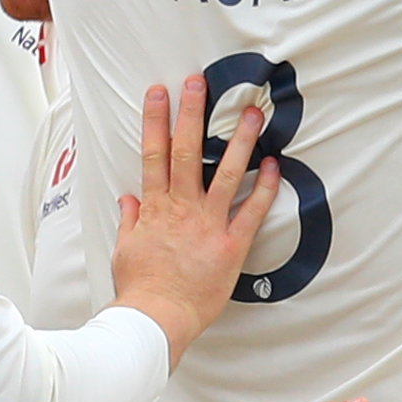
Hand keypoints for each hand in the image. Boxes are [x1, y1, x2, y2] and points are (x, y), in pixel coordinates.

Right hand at [105, 77, 284, 353]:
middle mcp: (181, 208)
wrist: (156, 318)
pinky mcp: (231, 244)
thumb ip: (130, 221)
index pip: (153, 154)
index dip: (156, 120)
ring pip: (226, 172)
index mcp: (154, 208)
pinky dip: (265, 187)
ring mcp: (208, 224)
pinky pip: (251, 210)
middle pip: (187, 151)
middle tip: (200, 82)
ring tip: (251, 113)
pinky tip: (275, 164)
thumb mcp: (125, 250)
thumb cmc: (140, 289)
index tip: (159, 93)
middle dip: (193, 113)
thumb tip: (127, 200)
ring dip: (239, 140)